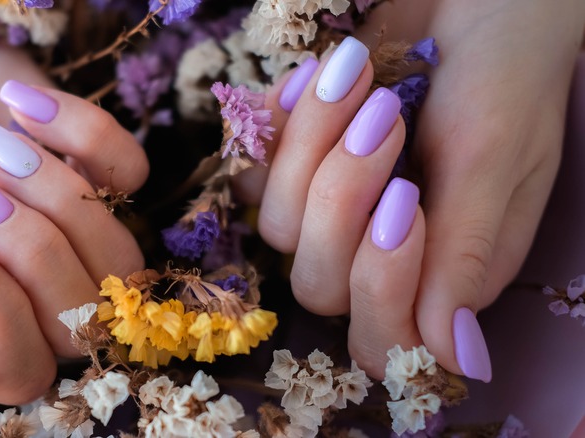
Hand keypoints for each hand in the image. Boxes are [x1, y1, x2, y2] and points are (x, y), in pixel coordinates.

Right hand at [0, 1, 145, 408]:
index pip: (20, 369)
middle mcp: (25, 282)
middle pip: (82, 319)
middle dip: (33, 250)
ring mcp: (69, 228)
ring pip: (121, 257)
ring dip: (59, 195)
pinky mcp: (96, 166)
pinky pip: (131, 173)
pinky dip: (83, 133)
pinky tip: (17, 101)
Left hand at [235, 0, 583, 380]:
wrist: (473, 0)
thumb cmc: (503, 77)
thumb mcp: (497, 161)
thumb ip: (468, 256)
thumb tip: (453, 359)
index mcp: (439, 271)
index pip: (383, 339)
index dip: (380, 289)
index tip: (407, 200)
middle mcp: (376, 253)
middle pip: (317, 283)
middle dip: (340, 198)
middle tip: (386, 117)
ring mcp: (326, 209)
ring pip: (275, 223)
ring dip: (312, 143)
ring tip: (360, 75)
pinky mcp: (290, 161)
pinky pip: (248, 167)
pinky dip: (279, 120)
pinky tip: (321, 74)